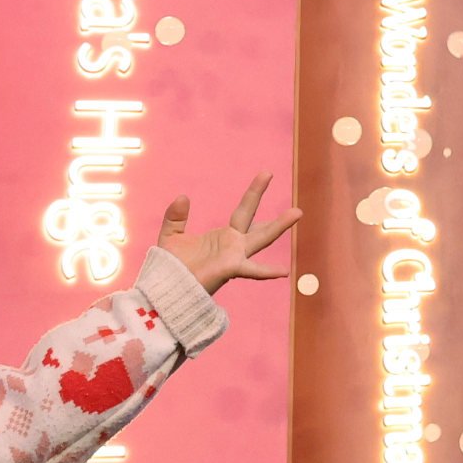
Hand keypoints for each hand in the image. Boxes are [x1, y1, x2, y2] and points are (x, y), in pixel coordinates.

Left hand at [157, 177, 300, 296]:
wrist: (165, 288)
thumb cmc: (170, 267)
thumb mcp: (172, 235)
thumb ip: (176, 216)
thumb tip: (183, 197)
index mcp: (224, 236)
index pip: (245, 210)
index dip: (255, 192)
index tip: (267, 174)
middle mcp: (234, 245)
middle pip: (257, 222)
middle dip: (270, 208)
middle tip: (290, 197)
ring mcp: (235, 257)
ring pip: (261, 238)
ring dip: (279, 226)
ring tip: (297, 213)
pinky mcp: (230, 269)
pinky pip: (251, 270)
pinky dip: (267, 271)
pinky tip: (284, 271)